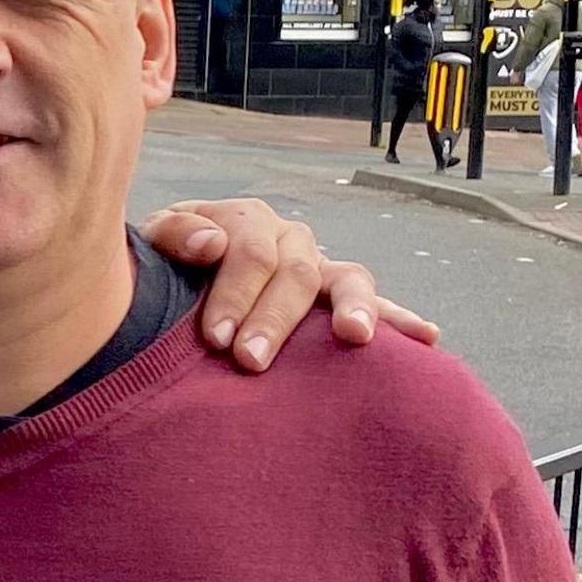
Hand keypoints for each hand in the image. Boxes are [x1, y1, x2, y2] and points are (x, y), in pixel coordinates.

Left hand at [141, 199, 441, 372]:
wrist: (174, 276)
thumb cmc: (164, 263)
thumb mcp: (154, 242)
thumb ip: (173, 235)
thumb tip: (211, 244)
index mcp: (246, 220)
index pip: (250, 251)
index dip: (234, 293)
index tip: (215, 339)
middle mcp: (289, 238)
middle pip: (295, 273)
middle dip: (273, 319)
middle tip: (249, 361)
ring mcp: (318, 266)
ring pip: (348, 278)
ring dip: (353, 308)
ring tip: (353, 336)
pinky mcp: (336, 298)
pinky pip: (374, 305)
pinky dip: (400, 319)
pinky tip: (428, 337)